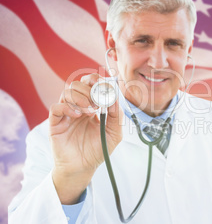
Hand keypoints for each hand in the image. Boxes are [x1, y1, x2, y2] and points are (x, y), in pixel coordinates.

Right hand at [49, 74, 122, 203]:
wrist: (83, 168)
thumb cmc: (98, 150)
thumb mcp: (114, 134)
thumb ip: (117, 116)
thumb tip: (115, 98)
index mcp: (92, 107)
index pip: (91, 85)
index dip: (97, 81)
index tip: (104, 85)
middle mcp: (78, 107)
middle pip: (78, 84)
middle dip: (88, 88)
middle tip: (97, 99)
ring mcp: (66, 114)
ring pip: (67, 92)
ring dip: (80, 97)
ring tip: (89, 110)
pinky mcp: (55, 123)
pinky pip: (56, 108)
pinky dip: (66, 107)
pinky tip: (77, 115)